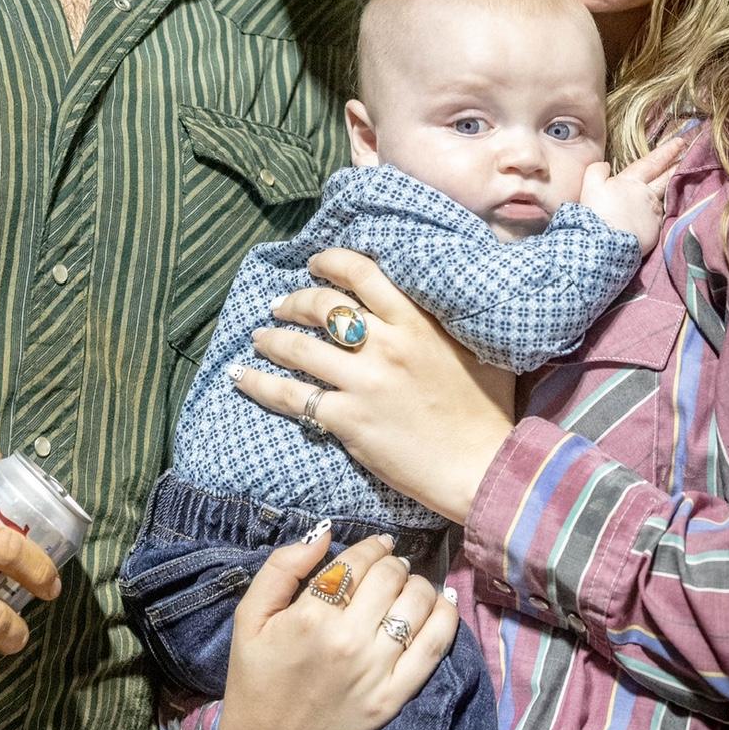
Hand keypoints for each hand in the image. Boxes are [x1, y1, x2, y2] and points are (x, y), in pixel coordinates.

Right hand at [218, 528, 458, 729]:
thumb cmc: (255, 674)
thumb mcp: (251, 614)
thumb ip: (283, 566)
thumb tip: (326, 533)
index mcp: (311, 617)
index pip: (359, 562)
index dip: (373, 545)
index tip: (378, 544)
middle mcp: (348, 641)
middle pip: (391, 578)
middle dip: (394, 562)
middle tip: (389, 566)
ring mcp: (376, 672)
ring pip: (417, 606)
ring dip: (418, 585)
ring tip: (409, 585)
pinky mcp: (394, 698)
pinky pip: (435, 648)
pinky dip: (446, 619)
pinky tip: (442, 604)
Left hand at [238, 248, 514, 523]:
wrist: (483, 467)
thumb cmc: (487, 409)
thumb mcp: (476, 347)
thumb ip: (444, 319)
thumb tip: (431, 295)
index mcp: (416, 321)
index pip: (362, 273)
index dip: (330, 262)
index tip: (314, 263)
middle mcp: (385, 344)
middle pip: (322, 306)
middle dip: (293, 300)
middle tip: (279, 305)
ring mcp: (363, 382)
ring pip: (299, 347)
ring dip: (271, 338)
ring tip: (259, 336)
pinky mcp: (347, 419)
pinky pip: (290, 396)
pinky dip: (260, 384)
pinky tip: (241, 376)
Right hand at [580, 133, 686, 255]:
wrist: (606, 243)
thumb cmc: (597, 213)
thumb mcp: (590, 186)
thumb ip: (597, 171)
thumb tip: (605, 165)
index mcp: (632, 181)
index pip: (652, 162)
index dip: (667, 151)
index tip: (680, 142)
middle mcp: (648, 195)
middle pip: (666, 177)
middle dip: (677, 165)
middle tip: (688, 155)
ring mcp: (654, 213)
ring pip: (663, 197)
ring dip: (669, 189)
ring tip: (674, 184)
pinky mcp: (655, 230)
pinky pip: (658, 217)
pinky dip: (658, 213)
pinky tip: (656, 213)